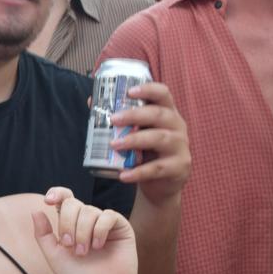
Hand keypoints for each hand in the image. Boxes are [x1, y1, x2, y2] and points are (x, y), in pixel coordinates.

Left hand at [35, 188, 139, 273]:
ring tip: (83, 252)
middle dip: (67, 224)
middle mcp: (86, 219)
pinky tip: (98, 245)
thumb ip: (43, 235)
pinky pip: (108, 216)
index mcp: (70, 223)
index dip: (56, 193)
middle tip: (69, 245)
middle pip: (73, 203)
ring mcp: (103, 222)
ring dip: (82, 232)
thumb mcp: (54, 255)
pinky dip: (99, 229)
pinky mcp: (120, 227)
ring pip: (89, 211)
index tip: (48, 201)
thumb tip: (36, 211)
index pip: (64, 198)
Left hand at [110, 82, 190, 204]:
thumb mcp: (136, 132)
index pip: (163, 93)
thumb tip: (92, 101)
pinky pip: (157, 168)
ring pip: (159, 139)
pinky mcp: (179, 167)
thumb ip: (120, 119)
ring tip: (114, 144)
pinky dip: (138, 172)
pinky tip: (123, 175)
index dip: (148, 89)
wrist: (161, 184)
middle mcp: (177, 126)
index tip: (129, 91)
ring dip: (134, 140)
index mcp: (167, 113)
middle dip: (135, 115)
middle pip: (159, 114)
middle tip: (113, 119)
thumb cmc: (146, 152)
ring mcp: (180, 147)